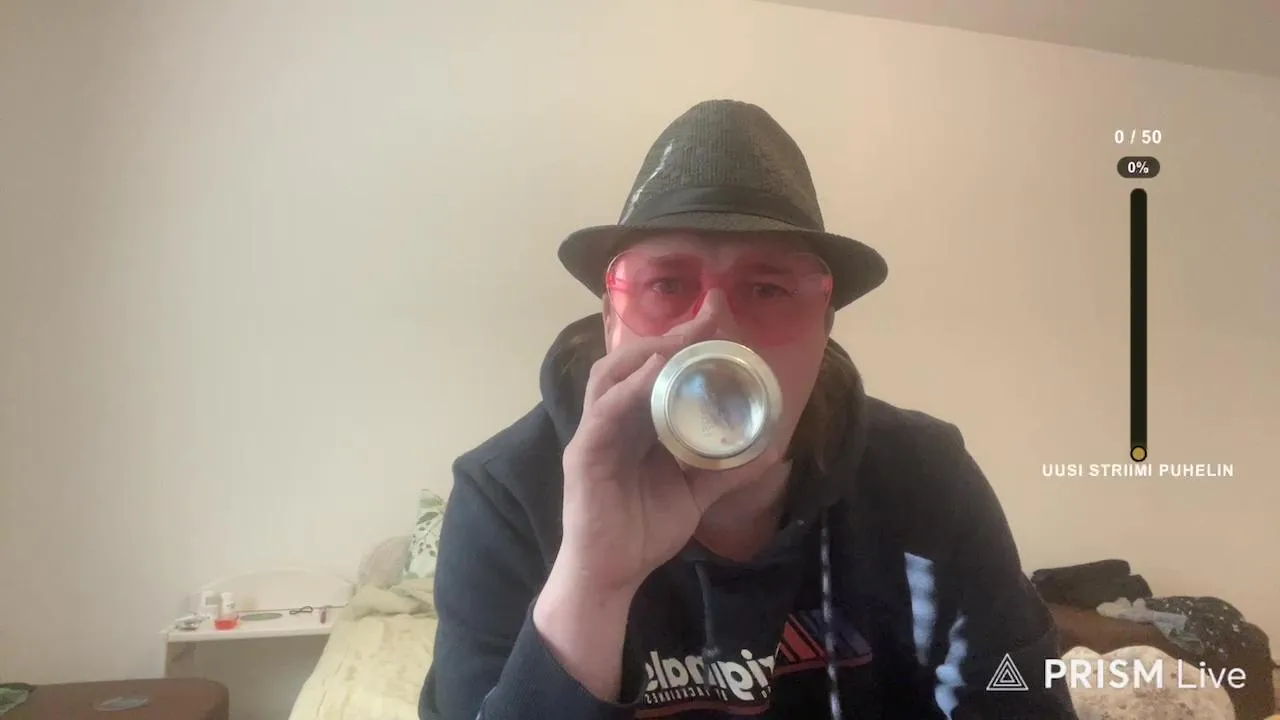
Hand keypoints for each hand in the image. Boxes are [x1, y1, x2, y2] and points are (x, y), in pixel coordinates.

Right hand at [556, 311, 784, 596]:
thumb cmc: (643, 532)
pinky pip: (604, 412)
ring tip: (681, 339)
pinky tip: (654, 375)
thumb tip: (773, 450)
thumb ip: (727, 469)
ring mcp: (594, 434)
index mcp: (635, 423)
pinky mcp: (584, 454)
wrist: (612, 576)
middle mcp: (611, 419)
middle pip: (632, 361)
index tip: (719, 317)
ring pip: (610, 375)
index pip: (654, 370)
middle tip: (708, 316)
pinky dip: (630, 389)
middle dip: (669, 335)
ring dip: (646, 352)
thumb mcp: (696, 494)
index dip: (683, 341)